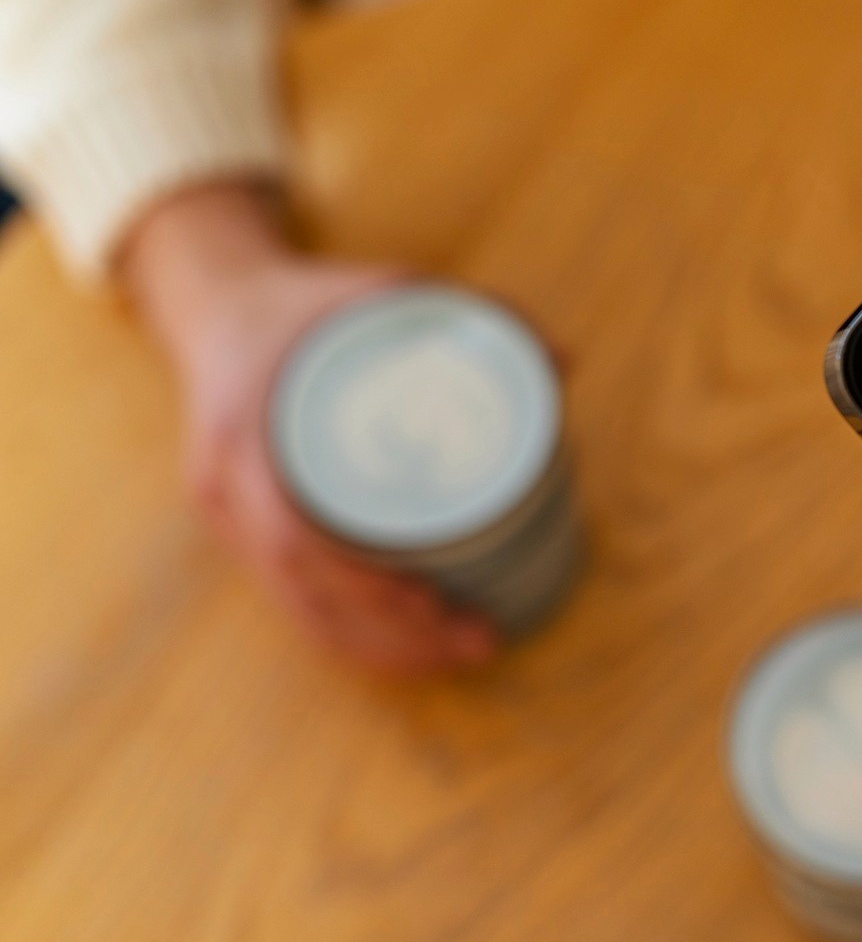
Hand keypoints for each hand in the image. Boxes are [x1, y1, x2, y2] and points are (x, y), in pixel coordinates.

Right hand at [118, 183, 496, 671]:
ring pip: (299, 612)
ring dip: (379, 649)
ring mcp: (229, 518)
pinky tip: (410, 651)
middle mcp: (227, 488)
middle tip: (479, 638)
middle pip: (304, 593)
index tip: (430, 601)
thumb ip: (472, 313)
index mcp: (248, 431)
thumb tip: (565, 357)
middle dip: (393, 635)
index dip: (361, 583)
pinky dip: (352, 636)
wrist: (214, 304)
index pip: (293, 534)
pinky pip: (293, 603)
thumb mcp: (383, 289)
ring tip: (462, 653)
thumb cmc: (308, 302)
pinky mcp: (243, 536)